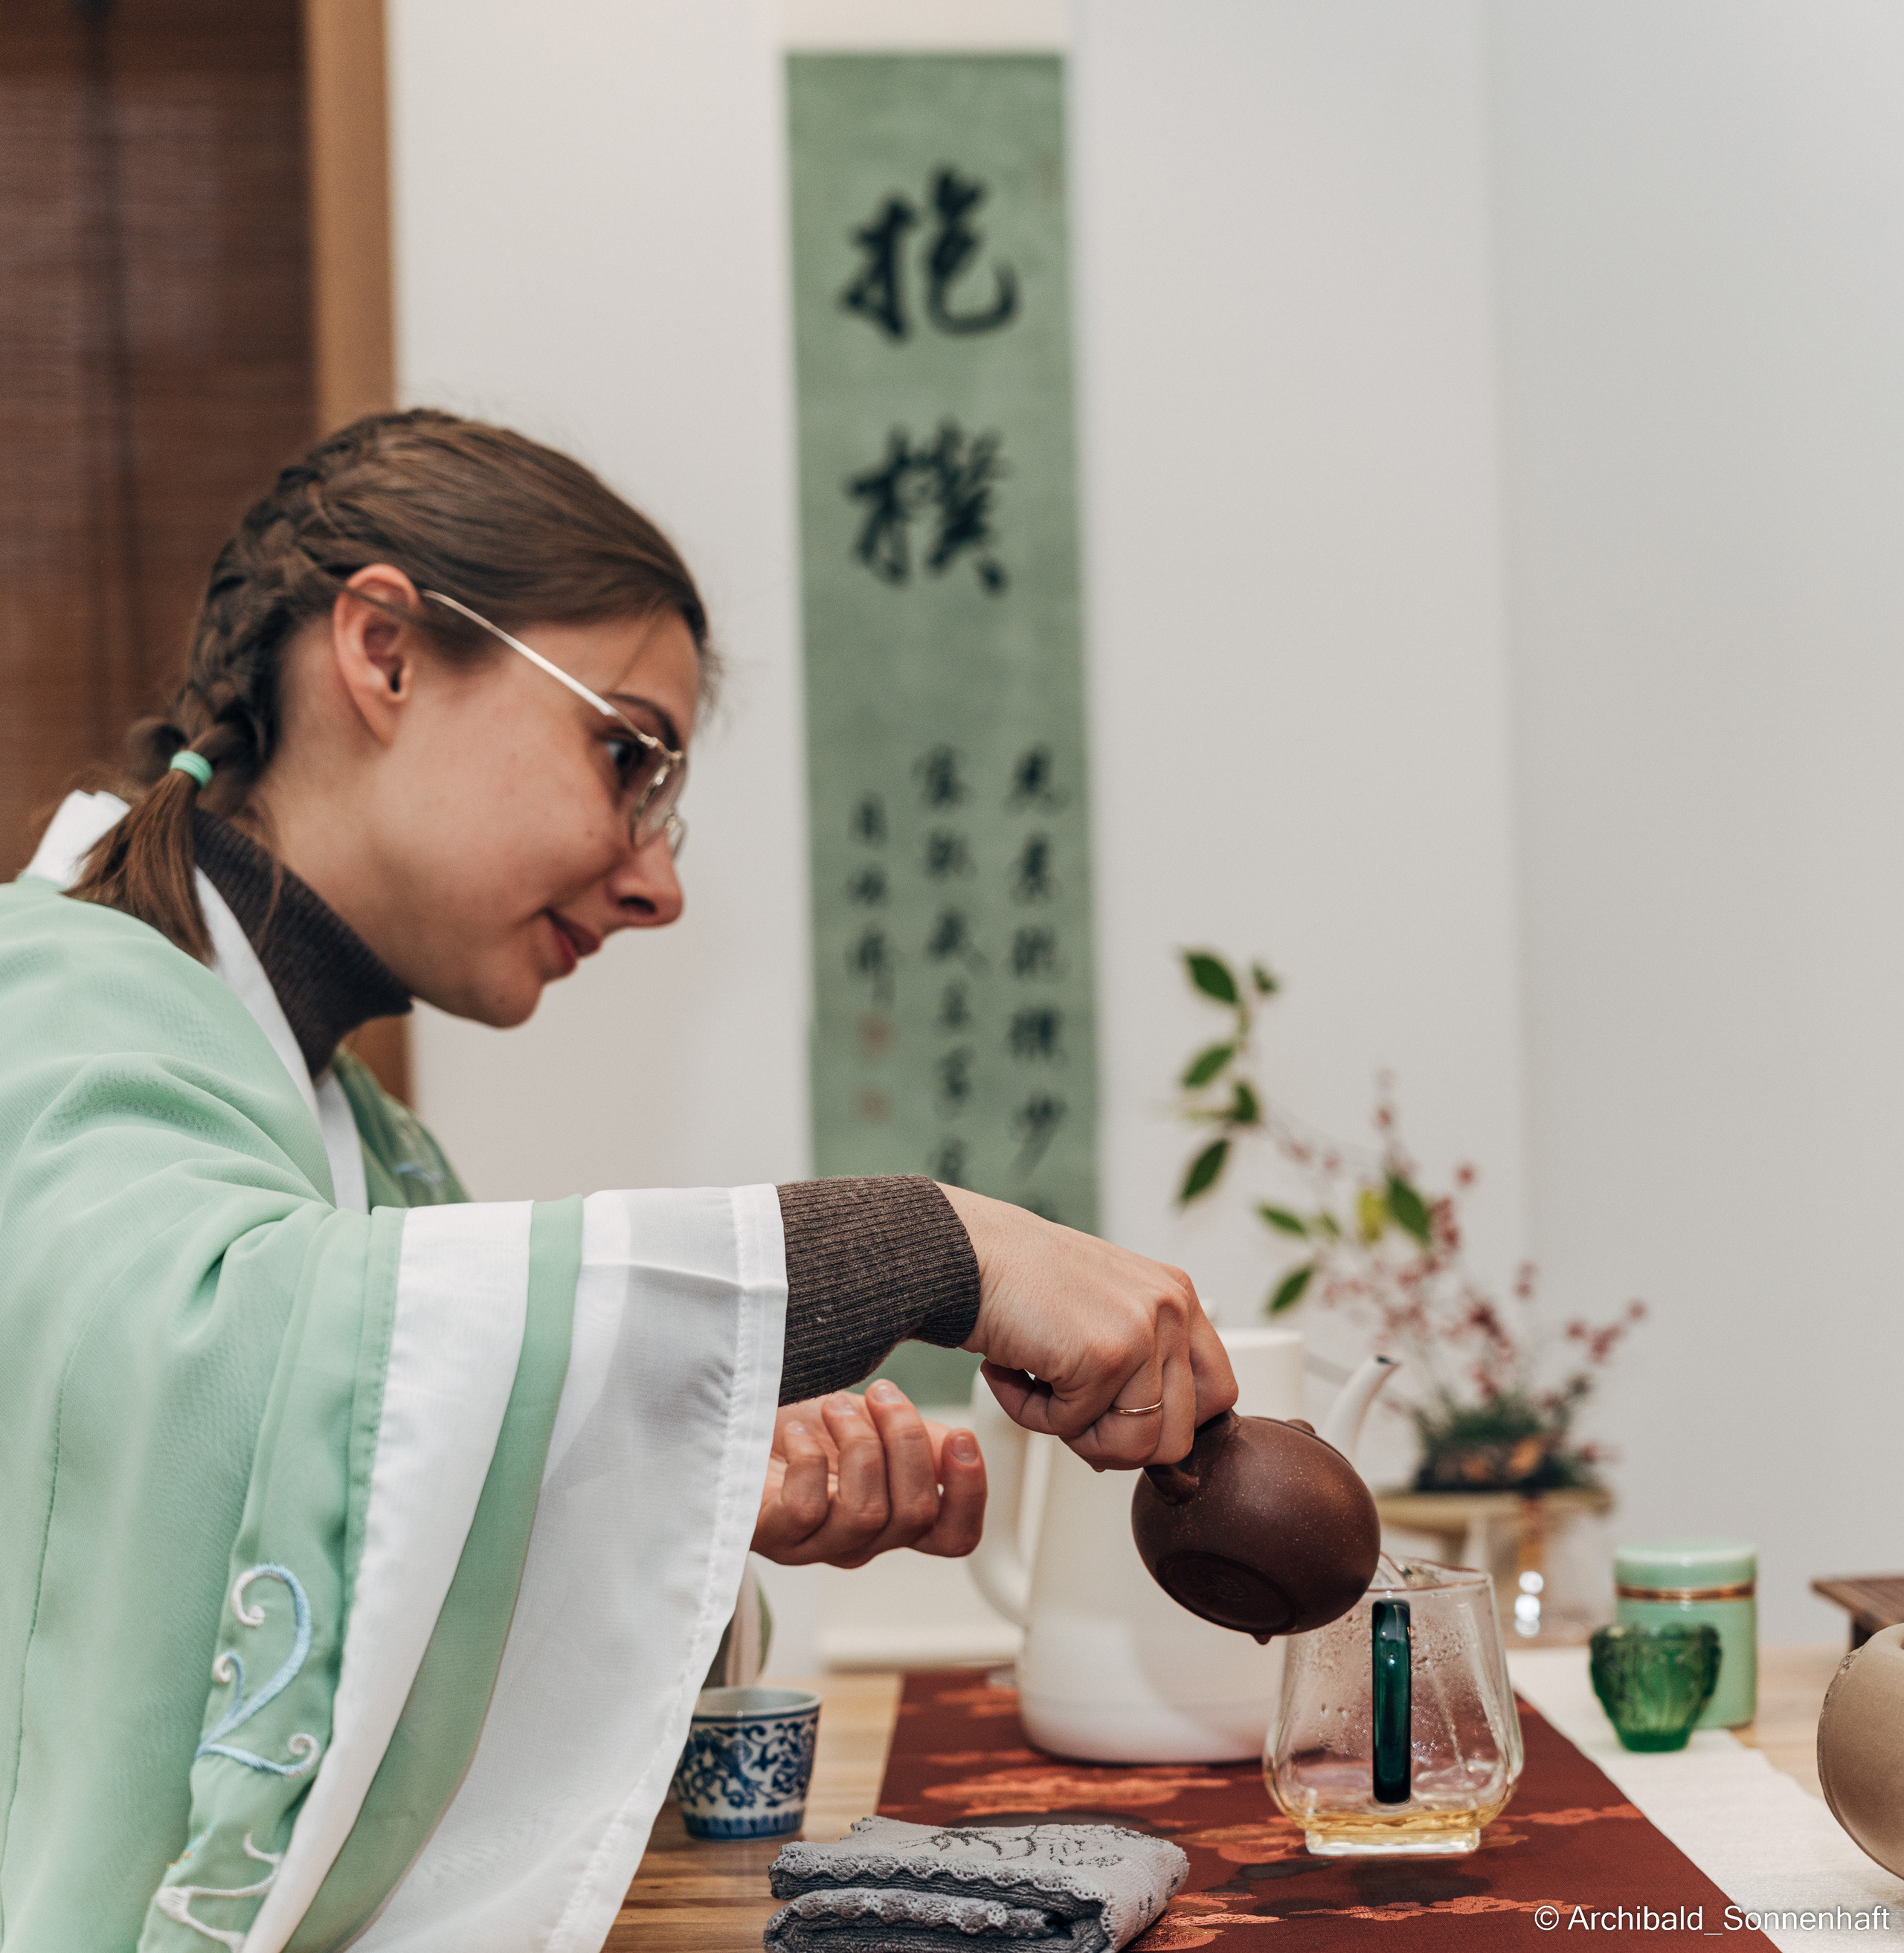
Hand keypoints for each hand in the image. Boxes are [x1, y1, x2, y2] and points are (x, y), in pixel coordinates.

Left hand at [751, 1380, 987, 1567]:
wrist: (732, 1418)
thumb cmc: (804, 1424)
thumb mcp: (874, 1423)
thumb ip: (919, 1440)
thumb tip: (957, 1446)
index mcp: (893, 1515)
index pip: (953, 1536)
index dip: (970, 1495)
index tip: (961, 1436)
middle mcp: (859, 1539)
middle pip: (915, 1514)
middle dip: (907, 1439)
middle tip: (884, 1393)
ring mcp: (814, 1544)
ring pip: (867, 1513)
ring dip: (859, 1443)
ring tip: (834, 1406)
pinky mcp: (771, 1535)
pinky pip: (806, 1510)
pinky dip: (808, 1460)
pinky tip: (798, 1433)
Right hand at [939, 1185, 1236, 1469]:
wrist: (961, 1253)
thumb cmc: (1016, 1286)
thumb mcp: (1099, 1314)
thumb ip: (1137, 1368)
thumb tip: (1144, 1450)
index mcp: (1177, 1297)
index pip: (1218, 1394)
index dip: (1167, 1424)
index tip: (1118, 1420)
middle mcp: (1172, 1307)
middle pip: (1179, 1436)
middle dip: (1115, 1442)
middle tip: (1064, 1408)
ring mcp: (1144, 1328)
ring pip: (1134, 1446)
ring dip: (1073, 1432)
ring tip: (1035, 1387)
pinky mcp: (1106, 1353)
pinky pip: (1077, 1429)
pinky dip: (1032, 1414)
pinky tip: (1009, 1370)